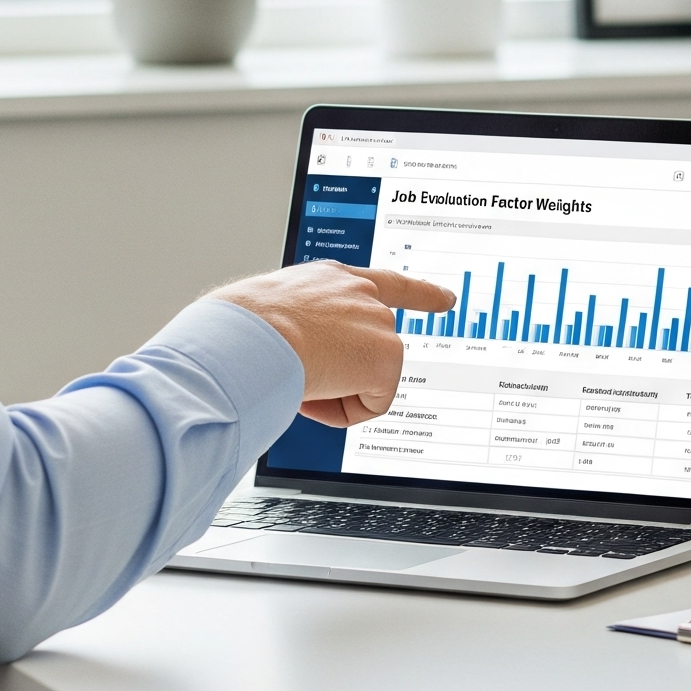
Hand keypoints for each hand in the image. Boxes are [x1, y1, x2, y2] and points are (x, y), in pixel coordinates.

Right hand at [213, 260, 455, 425]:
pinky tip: (312, 391)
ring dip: (331, 392)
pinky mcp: (387, 357)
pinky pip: (369, 407)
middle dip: (346, 375)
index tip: (447, 299)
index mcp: (332, 279)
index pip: (385, 284)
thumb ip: (299, 325)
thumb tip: (292, 357)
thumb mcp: (272, 310)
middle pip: (374, 351)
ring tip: (296, 375)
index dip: (420, 295)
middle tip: (302, 373)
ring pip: (365, 382)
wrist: (250, 333)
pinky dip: (340, 412)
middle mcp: (361, 295)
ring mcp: (378, 323)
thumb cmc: (243, 325)